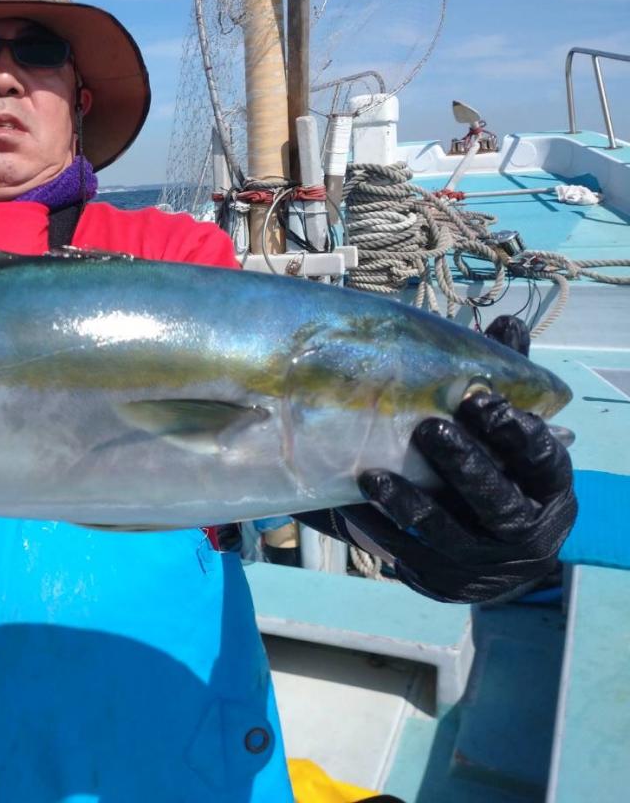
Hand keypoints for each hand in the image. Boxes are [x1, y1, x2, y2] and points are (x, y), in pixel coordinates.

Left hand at [299, 315, 574, 602]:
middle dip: (466, 466)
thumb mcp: (510, 431)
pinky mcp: (448, 580)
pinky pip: (413, 558)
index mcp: (549, 485)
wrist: (499, 555)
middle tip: (427, 429)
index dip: (515, 432)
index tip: (479, 399)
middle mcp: (528, 529)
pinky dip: (383, 533)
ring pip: (451, 536)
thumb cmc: (502, 471)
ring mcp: (487, 561)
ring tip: (371, 476)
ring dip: (412, 505)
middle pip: (499, 503)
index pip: (542, 459)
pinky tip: (353, 509)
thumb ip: (508, 382)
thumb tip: (508, 322)